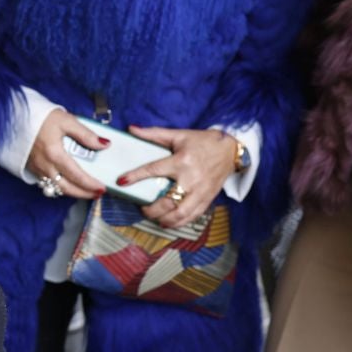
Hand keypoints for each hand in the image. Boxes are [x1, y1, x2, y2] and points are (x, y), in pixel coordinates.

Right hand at [26, 109, 106, 201]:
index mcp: (55, 154)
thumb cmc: (41, 117)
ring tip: (85, 191)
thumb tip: (104, 144)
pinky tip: (67, 184)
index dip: (90, 184)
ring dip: (72, 193)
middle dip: (83, 194)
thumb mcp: (66, 121)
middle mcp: (45, 166)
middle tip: (96, 194)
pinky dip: (59, 188)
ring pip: (56, 189)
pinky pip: (47, 184)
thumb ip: (86, 134)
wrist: (16, 116)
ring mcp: (37, 169)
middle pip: (67, 188)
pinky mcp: (32, 168)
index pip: (77, 176)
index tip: (102, 188)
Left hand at [122, 127, 239, 228]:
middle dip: (151, 209)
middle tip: (142, 208)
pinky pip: (192, 217)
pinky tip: (169, 223)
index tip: (121, 182)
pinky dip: (179, 223)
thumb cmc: (203, 142)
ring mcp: (200, 191)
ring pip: (180, 213)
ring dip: (164, 219)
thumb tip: (131, 129)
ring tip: (154, 218)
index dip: (135, 176)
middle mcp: (190, 179)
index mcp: (181, 161)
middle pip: (167, 201)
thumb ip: (154, 134)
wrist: (230, 149)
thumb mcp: (179, 135)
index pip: (153, 170)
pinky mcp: (208, 199)